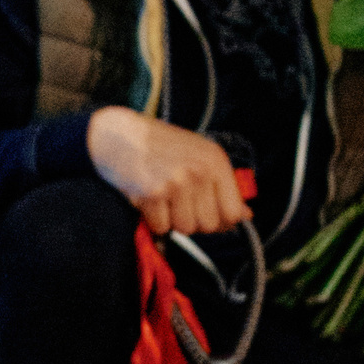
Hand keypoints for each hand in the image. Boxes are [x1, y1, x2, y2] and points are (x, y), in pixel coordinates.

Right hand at [86, 106, 250, 236]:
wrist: (116, 135)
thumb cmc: (158, 146)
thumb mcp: (197, 155)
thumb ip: (221, 185)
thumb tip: (246, 215)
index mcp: (215, 160)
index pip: (233, 212)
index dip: (221, 220)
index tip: (207, 213)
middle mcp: (199, 171)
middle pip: (209, 224)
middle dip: (193, 220)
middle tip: (178, 202)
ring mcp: (176, 183)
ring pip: (185, 228)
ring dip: (172, 220)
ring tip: (162, 197)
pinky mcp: (152, 194)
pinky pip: (162, 227)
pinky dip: (153, 220)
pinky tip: (147, 198)